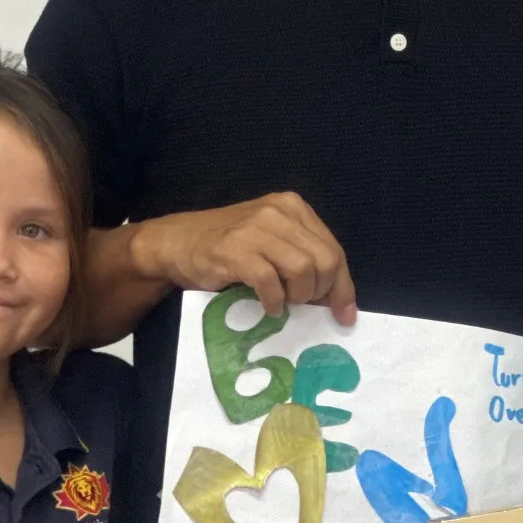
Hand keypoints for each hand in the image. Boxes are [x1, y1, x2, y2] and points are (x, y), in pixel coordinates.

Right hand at [132, 193, 356, 324]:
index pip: (334, 249)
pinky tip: (267, 306)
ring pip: (303, 270)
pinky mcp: (235, 250)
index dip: (343, 286)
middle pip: (325, 260)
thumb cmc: (230, 248)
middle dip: (320, 292)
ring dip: (297, 296)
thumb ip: (303, 258)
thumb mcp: (273, 242)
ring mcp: (256, 229)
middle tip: (302, 305)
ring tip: (283, 303)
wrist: (177, 242)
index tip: (345, 315)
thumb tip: (338, 301)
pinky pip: (270, 282)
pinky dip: (273, 301)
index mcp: (294, 207)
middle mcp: (279, 212)